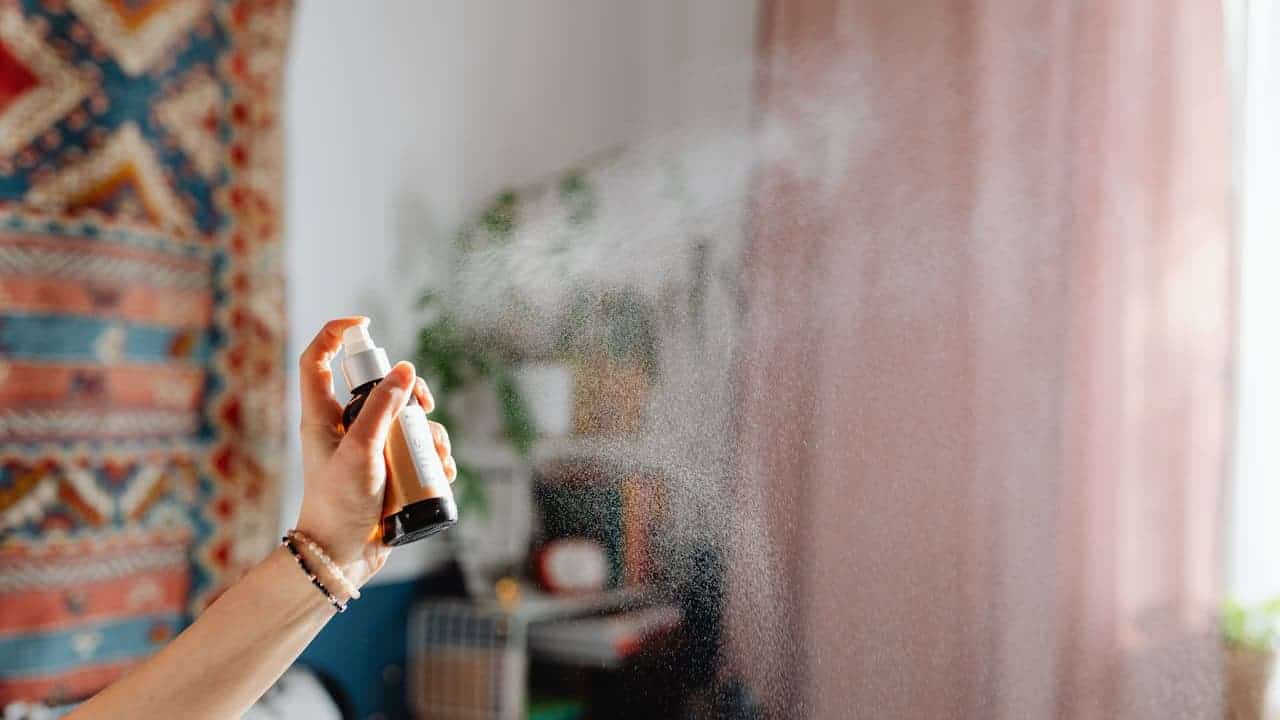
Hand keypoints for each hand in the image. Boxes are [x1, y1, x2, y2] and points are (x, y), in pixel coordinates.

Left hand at [293, 317, 455, 590]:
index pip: (317, 361)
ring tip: (438, 458)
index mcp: (322, 417)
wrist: (341, 558)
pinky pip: (417, 452)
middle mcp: (344, 428)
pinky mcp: (389, 472)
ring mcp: (368, 450)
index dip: (334, 334)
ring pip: (406, 421)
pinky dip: (435, 458)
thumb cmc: (338, 504)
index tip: (365, 325)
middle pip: (380, 388)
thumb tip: (405, 370)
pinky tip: (444, 474)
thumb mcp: (361, 452)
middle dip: (410, 393)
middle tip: (425, 405)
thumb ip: (381, 409)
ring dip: (430, 434)